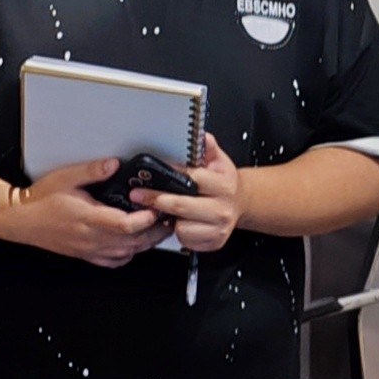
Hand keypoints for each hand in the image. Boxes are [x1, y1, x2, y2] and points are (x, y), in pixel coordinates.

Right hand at [0, 157, 164, 267]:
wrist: (21, 220)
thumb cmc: (41, 200)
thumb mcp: (66, 177)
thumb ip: (92, 170)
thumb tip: (114, 164)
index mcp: (88, 218)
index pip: (126, 225)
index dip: (146, 218)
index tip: (157, 207)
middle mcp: (91, 238)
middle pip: (133, 242)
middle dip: (156, 232)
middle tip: (168, 217)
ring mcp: (90, 250)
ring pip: (127, 253)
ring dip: (146, 243)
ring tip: (157, 228)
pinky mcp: (87, 255)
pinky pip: (115, 261)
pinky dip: (130, 253)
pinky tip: (134, 242)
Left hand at [139, 135, 244, 254]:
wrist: (240, 203)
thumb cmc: (224, 182)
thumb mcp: (219, 160)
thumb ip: (207, 147)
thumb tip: (200, 135)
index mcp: (224, 186)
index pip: (192, 180)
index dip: (170, 176)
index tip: (150, 176)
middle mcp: (222, 209)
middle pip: (182, 207)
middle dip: (157, 200)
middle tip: (139, 195)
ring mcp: (218, 229)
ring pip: (182, 227)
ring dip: (170, 219)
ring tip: (166, 210)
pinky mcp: (213, 242)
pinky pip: (186, 240)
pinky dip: (179, 232)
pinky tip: (179, 221)